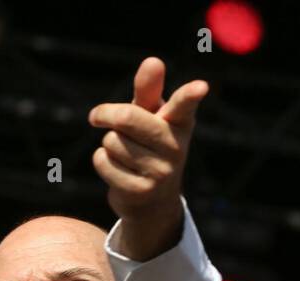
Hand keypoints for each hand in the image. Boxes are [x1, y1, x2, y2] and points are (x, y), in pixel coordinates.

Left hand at [88, 56, 208, 259]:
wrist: (152, 201)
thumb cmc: (149, 145)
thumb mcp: (150, 116)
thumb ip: (148, 90)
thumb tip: (153, 60)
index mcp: (180, 123)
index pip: (184, 105)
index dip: (191, 94)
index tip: (201, 87)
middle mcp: (176, 148)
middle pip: (127, 118)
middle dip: (106, 114)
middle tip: (98, 116)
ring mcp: (160, 172)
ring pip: (112, 141)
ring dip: (109, 144)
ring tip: (124, 153)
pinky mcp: (140, 191)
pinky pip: (104, 161)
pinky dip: (102, 161)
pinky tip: (117, 169)